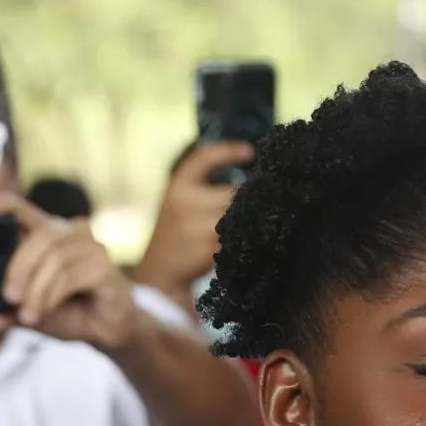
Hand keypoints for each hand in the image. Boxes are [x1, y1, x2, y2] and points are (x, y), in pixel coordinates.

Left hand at [0, 195, 141, 351]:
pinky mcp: (105, 267)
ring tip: (28, 314)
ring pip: (56, 257)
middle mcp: (75, 233)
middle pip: (42, 236)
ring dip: (37, 289)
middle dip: (20, 268)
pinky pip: (71, 275)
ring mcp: (93, 247)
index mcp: (53, 235)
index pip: (28, 211)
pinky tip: (43, 311)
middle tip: (9, 297)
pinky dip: (52, 295)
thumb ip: (14, 298)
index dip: (8, 204)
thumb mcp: (33, 304)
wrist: (107, 332)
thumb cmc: (71, 312)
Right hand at [133, 141, 248, 294]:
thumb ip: (207, 195)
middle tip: (266, 201)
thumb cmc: (177, 238)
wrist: (160, 274)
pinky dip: (245, 238)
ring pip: (235, 216)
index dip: (228, 152)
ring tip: (259, 225)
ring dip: (249, 221)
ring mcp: (192, 226)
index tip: (250, 151)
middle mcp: (183, 202)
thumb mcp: (181, 207)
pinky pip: (234, 237)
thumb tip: (252, 187)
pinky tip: (251, 242)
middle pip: (231, 194)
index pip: (203, 159)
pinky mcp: (204, 248)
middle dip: (248, 200)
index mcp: (178, 187)